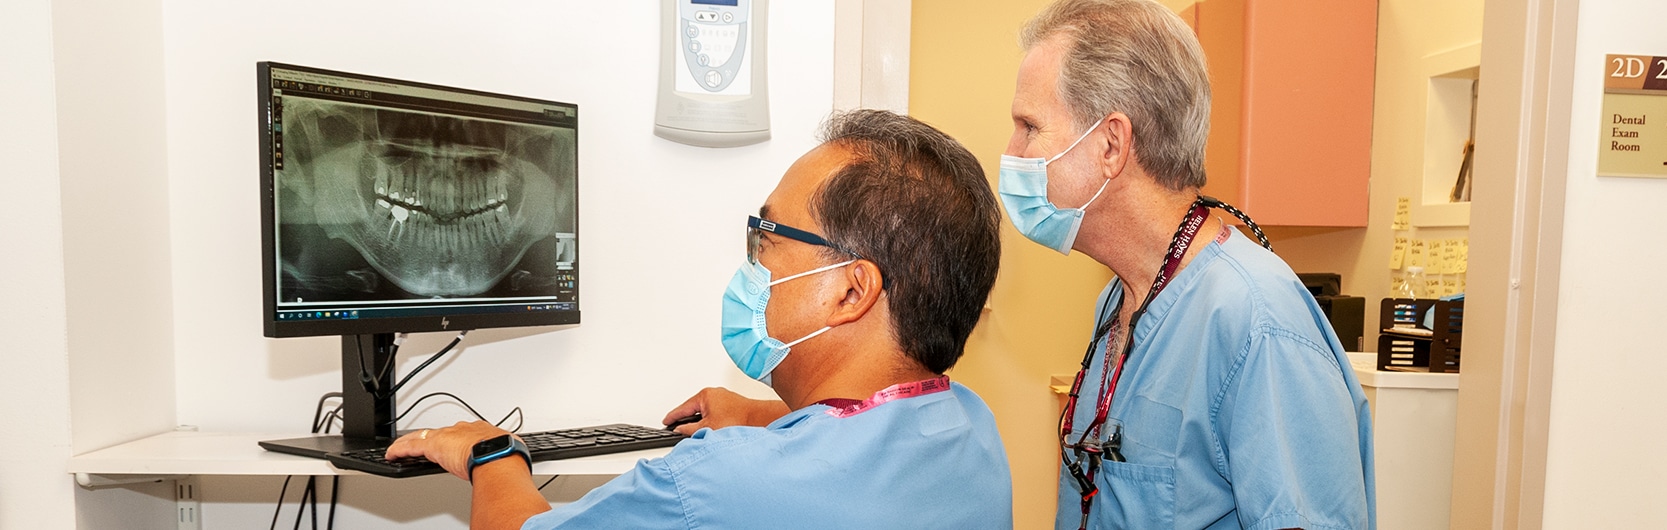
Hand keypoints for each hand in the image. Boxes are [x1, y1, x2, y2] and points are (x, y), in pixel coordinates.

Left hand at [385, 421, 511, 480]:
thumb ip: (504, 454)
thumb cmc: (505, 454)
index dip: (453, 438)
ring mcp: (446, 437)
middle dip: (430, 438)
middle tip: (420, 444)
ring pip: (421, 437)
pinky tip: (391, 454)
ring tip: (400, 449)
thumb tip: (513, 463)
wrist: (497, 455)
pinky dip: (399, 450)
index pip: (460, 433)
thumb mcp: (507, 450)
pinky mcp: (433, 446)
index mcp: (479, 431)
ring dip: (410, 444)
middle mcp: (461, 430)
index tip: (451, 443)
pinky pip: (410, 447)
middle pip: (439, 433)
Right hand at [661, 387, 790, 434]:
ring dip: (700, 422)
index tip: (665, 422)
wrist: (760, 420)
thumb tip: (679, 430)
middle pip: (693, 409)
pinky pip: (714, 412)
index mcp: (705, 395)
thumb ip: (689, 430)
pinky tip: (713, 430)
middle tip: (678, 430)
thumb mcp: (707, 428)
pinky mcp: (731, 404)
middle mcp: (714, 393)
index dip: (672, 417)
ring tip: (699, 433)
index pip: (683, 408)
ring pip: (704, 411)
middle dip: (687, 420)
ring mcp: (723, 398)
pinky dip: (710, 421)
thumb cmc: (739, 420)